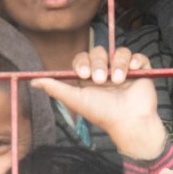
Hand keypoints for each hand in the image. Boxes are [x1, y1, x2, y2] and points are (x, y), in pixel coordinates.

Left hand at [31, 46, 166, 159]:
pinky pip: (137, 56)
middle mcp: (106, 71)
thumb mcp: (75, 99)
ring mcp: (123, 70)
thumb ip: (55, 88)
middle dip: (99, 63)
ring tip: (118, 80)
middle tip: (101, 80)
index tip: (83, 75)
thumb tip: (32, 81)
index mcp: (90, 77)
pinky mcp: (140, 70)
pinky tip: (132, 71)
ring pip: (119, 52)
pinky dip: (135, 61)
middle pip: (99, 51)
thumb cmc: (101, 113)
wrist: (129, 122)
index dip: (82, 62)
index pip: (83, 58)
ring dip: (118, 63)